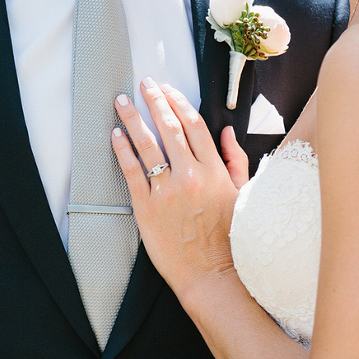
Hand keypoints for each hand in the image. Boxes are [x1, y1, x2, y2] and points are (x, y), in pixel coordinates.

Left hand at [111, 79, 247, 295]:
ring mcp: (167, 192)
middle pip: (168, 127)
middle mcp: (191, 176)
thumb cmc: (229, 239)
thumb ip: (235, 161)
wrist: (211, 275)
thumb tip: (226, 132)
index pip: (193, 125)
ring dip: (132, 118)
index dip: (178, 102)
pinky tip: (115, 135)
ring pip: (146, 145)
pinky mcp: (147, 209)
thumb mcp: (243, 196)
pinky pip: (131, 172)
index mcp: (215, 170)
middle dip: (154, 100)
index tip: (167, 89)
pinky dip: (122, 150)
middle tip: (143, 84)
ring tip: (121, 101)